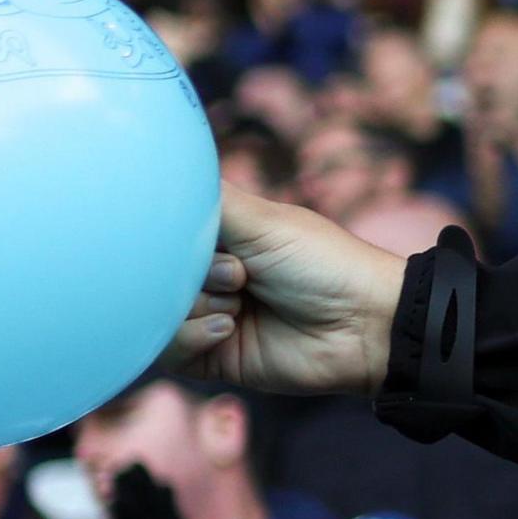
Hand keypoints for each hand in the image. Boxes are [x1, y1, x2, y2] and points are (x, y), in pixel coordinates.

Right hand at [169, 186, 410, 397]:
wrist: (364, 326)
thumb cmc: (323, 263)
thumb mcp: (263, 221)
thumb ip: (208, 198)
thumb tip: (164, 162)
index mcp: (219, 237)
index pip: (161, 233)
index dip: (173, 236)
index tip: (205, 237)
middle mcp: (207, 274)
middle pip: (153, 273)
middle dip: (192, 273)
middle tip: (239, 275)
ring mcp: (206, 314)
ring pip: (155, 310)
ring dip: (197, 304)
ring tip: (240, 303)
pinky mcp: (210, 355)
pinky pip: (168, 349)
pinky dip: (191, 336)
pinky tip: (228, 328)